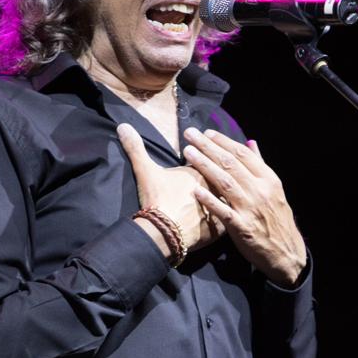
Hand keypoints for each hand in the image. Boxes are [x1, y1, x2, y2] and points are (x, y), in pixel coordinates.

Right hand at [117, 123, 224, 253]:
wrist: (165, 231)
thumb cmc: (157, 198)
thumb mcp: (145, 170)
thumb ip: (136, 148)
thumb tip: (123, 126)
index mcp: (200, 170)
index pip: (208, 159)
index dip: (206, 156)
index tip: (202, 154)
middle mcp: (215, 186)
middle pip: (224, 176)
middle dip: (223, 173)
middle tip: (219, 176)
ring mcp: (220, 206)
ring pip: (231, 198)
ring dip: (231, 195)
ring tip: (231, 195)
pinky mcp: (221, 226)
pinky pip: (231, 219)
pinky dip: (231, 217)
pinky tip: (234, 217)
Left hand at [182, 127, 306, 286]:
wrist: (286, 252)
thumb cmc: (276, 219)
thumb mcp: (273, 189)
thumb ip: (260, 165)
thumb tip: (250, 142)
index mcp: (268, 179)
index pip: (243, 154)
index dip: (224, 142)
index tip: (207, 133)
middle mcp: (260, 190)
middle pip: (231, 164)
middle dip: (209, 147)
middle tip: (190, 134)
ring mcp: (251, 209)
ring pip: (225, 182)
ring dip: (205, 165)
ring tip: (188, 153)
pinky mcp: (242, 227)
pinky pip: (223, 212)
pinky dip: (209, 200)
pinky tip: (195, 191)